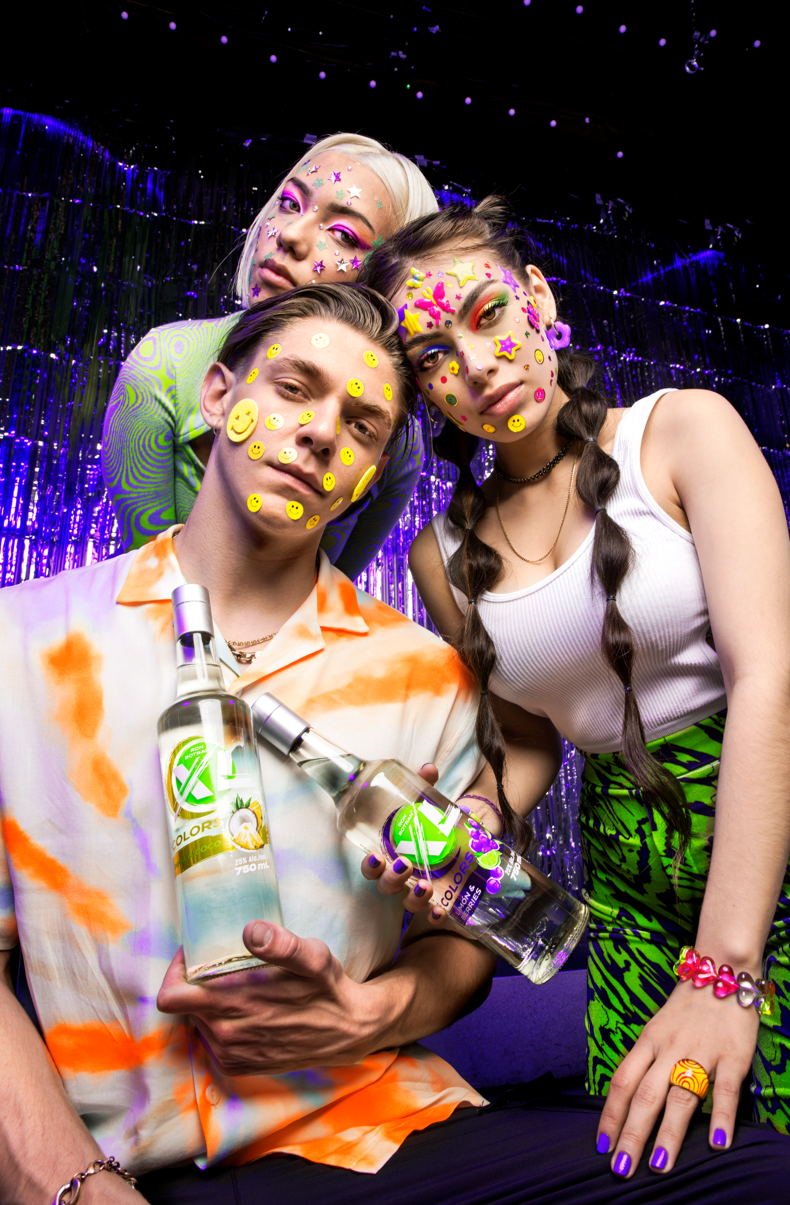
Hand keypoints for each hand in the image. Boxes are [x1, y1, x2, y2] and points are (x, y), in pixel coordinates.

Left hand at [156, 922, 397, 1075]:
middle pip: (183, 1006)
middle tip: (221, 965)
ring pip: (197, 1022)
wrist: (348, 1031)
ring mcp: (231, 1054)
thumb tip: (251, 930)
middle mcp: (226, 1034)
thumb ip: (282, 944)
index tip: (194, 954)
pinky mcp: (239, 1066)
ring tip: (237, 986)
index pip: (171, 997)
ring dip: (209, 1004)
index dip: (175, 972)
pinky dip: (221, 1023)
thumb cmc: (327, 988)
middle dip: (195, 983)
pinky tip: (246, 1009)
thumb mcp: (313, 957)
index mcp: (233, 1005)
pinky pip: (212, 1040)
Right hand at [360, 765, 501, 923]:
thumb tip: (429, 768)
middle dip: (391, 879)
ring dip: (413, 897)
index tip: (376, 858)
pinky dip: (435, 915)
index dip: (371, 867)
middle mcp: (401, 876)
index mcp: (391, 854)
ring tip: (425, 886)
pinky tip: (440, 911)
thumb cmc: (431, 826)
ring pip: (407, 901)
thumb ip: (425, 789)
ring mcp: (419, 891)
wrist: (463, 845)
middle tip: (404, 865)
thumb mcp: (427, 807)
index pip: (372, 866)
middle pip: (386, 886)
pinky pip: (432, 914)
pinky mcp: (439, 900)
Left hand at [597, 978, 759, 1176]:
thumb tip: (627, 1099)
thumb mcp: (657, 1028)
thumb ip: (646, 1061)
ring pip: (681, 1096)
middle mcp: (670, 1048)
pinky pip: (726, 1089)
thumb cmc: (686, 1008)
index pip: (623, 1081)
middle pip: (646, 1095)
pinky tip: (717, 1143)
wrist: (721, 972)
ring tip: (659, 1166)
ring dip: (669, 1134)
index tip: (602, 1145)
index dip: (611, 1114)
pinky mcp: (733, 1056)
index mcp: (648, 1041)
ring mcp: (701, 1052)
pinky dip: (721, 1116)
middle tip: (622, 1169)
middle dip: (632, 1134)